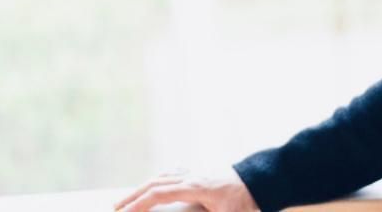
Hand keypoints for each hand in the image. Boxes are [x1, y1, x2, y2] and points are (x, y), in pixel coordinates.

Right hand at [114, 167, 258, 211]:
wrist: (266, 179)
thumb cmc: (248, 201)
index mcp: (196, 186)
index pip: (158, 193)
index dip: (138, 204)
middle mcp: (194, 175)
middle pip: (156, 182)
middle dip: (133, 195)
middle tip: (115, 208)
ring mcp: (199, 172)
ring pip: (164, 175)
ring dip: (144, 186)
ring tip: (129, 199)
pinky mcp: (204, 173)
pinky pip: (175, 172)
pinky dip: (160, 179)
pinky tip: (156, 185)